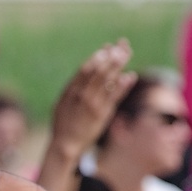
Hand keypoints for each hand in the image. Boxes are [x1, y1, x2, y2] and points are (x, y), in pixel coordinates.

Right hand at [50, 39, 135, 159]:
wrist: (65, 144)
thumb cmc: (63, 123)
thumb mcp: (61, 104)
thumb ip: (72, 90)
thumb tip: (82, 75)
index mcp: (69, 91)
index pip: (84, 70)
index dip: (97, 57)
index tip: (106, 48)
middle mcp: (81, 96)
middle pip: (98, 72)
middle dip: (110, 58)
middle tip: (120, 47)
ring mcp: (92, 104)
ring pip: (107, 80)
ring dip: (117, 66)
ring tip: (126, 54)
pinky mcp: (102, 114)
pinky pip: (114, 97)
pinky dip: (122, 85)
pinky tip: (130, 76)